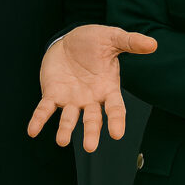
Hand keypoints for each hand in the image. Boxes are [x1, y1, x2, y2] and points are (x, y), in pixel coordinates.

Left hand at [27, 24, 156, 151]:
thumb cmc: (94, 41)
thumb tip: (153, 43)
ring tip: (61, 141)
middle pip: (92, 119)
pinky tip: (32, 131)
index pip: (115, 108)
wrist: (68, 39)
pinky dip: (39, 120)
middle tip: (90, 146)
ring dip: (65, 129)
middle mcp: (90, 99)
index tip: (117, 134)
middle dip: (91, 132)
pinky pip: (45, 110)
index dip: (116, 121)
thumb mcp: (112, 37)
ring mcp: (71, 99)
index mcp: (108, 88)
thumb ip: (130, 42)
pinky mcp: (53, 94)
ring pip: (69, 118)